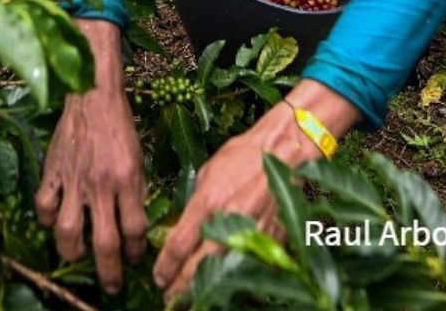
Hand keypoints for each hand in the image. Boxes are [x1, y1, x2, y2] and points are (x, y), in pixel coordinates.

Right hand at [35, 19, 146, 293]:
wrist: (92, 95)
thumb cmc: (119, 126)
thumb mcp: (138, 158)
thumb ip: (135, 190)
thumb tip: (136, 224)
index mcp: (127, 180)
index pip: (134, 229)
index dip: (137, 252)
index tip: (137, 260)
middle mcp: (101, 185)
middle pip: (104, 242)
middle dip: (110, 271)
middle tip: (112, 286)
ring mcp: (74, 180)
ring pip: (68, 232)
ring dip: (73, 252)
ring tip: (78, 257)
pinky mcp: (53, 172)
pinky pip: (45, 206)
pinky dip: (48, 219)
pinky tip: (54, 222)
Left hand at [153, 81, 362, 303]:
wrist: (286, 150)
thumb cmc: (245, 155)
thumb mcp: (208, 173)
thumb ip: (195, 204)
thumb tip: (183, 228)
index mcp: (208, 203)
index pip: (178, 246)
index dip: (165, 267)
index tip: (159, 277)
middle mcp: (228, 222)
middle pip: (198, 269)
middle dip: (180, 289)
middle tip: (170, 299)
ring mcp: (252, 234)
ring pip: (225, 275)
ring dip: (207, 290)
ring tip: (194, 299)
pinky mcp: (273, 240)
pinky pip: (252, 268)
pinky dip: (239, 280)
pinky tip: (229, 285)